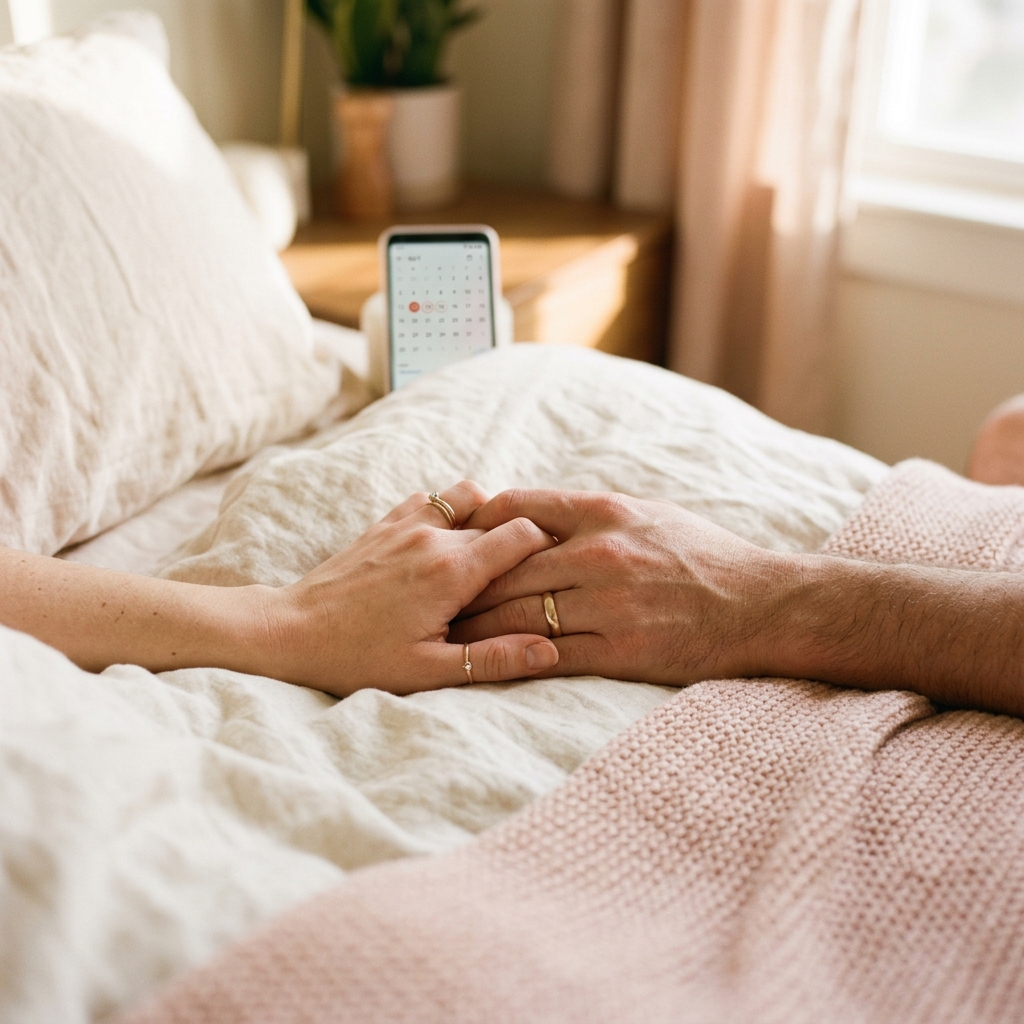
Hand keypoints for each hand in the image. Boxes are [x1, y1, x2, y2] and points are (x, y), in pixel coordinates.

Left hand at [261, 481, 559, 695]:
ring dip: (487, 518)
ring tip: (488, 557)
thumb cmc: (357, 658)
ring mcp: (407, 523)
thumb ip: (493, 658)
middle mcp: (433, 536)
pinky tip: (447, 545)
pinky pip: (433, 499)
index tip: (553, 572)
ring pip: (470, 497)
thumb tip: (549, 650)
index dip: (547, 548)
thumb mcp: (428, 671)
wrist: (290, 632)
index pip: (523, 533)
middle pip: (502, 517)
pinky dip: (450, 511)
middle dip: (523, 540)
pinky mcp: (386, 523)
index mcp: (451, 571)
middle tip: (527, 575)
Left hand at [450, 490, 783, 685]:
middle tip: (428, 591)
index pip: (521, 508)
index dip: (479, 521)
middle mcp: (601, 553)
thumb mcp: (649, 514)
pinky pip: (551, 653)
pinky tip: (488, 661)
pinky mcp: (620, 649)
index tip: (454, 535)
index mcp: (605, 512)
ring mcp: (609, 603)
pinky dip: (513, 657)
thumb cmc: (703, 556)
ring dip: (476, 623)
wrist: (760, 606)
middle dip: (462, 580)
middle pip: (507, 565)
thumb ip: (590, 512)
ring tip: (442, 630)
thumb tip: (536, 513)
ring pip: (519, 612)